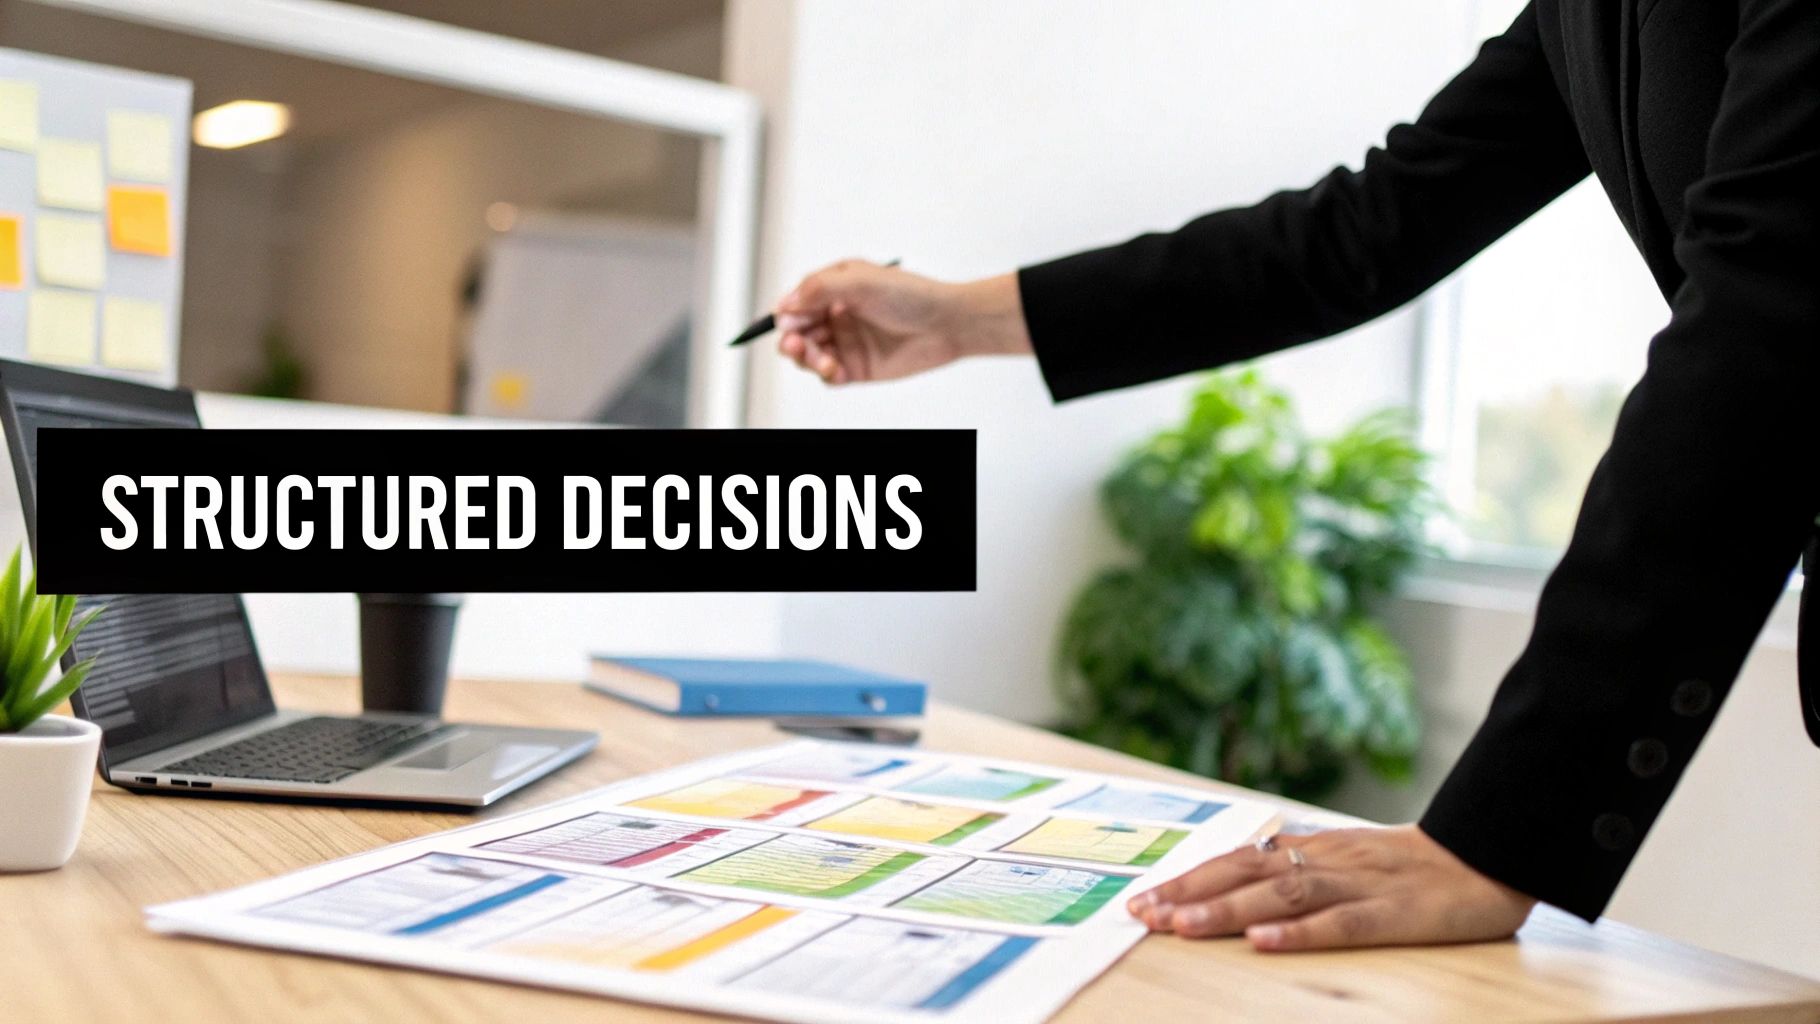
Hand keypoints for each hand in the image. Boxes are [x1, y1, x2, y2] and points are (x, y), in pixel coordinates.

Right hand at [773, 261, 1029, 383]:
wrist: (947, 324)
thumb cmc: (910, 295)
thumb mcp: (860, 281)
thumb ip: (819, 289)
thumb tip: (783, 305)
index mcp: (835, 288)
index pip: (797, 302)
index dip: (788, 313)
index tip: (787, 322)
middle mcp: (837, 314)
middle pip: (797, 330)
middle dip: (791, 338)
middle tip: (796, 344)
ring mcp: (846, 342)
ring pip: (808, 354)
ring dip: (806, 358)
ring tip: (820, 360)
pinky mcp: (857, 368)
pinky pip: (828, 375)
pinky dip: (824, 374)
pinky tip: (835, 370)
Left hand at [1126, 825, 1535, 950]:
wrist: (1489, 852)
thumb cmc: (1413, 867)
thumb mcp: (1348, 861)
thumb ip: (1300, 871)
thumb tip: (1240, 886)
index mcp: (1313, 849)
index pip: (1238, 862)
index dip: (1190, 879)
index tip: (1143, 898)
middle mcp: (1326, 860)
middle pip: (1246, 874)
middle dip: (1189, 894)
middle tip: (1141, 914)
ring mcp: (1359, 885)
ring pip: (1282, 895)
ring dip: (1227, 911)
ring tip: (1182, 926)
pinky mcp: (1395, 914)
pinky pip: (1342, 923)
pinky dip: (1300, 933)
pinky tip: (1265, 943)